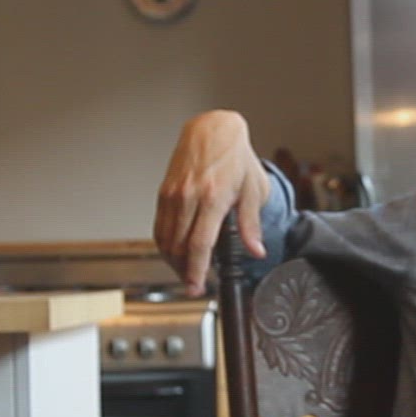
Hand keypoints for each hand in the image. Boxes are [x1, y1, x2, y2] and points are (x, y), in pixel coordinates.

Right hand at [154, 110, 270, 294]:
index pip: (200, 244)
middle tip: (193, 286)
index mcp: (214, 197)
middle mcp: (190, 196)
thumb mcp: (252, 189)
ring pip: (166, 239)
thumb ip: (251, 224)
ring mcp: (173, 194)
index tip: (196, 287)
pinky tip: (174, 253)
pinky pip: (159, 226)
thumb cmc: (235, 157)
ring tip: (185, 273)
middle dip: (185, 272)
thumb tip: (256, 251)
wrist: (213, 129)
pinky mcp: (164, 192)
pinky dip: (164, 244)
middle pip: (180, 246)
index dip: (196, 270)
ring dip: (173, 261)